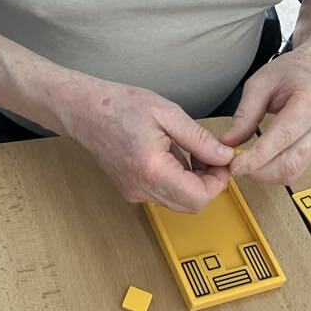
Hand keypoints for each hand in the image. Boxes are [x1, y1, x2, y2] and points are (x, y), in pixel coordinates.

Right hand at [58, 76, 234, 211]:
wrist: (84, 110)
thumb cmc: (121, 105)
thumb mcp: (168, 114)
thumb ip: (199, 139)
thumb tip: (225, 157)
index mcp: (152, 170)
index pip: (199, 198)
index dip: (218, 182)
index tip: (222, 159)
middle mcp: (142, 188)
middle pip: (192, 205)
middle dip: (210, 183)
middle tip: (213, 155)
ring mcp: (135, 192)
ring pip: (180, 202)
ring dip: (195, 183)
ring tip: (194, 152)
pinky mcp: (132, 190)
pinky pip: (165, 194)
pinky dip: (180, 181)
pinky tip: (177, 156)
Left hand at [220, 51, 310, 184]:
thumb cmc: (290, 72)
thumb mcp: (260, 84)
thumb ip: (245, 114)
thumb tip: (229, 142)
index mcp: (310, 103)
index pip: (282, 138)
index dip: (257, 157)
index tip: (235, 165)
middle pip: (290, 163)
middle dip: (259, 171)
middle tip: (236, 166)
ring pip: (294, 172)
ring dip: (266, 175)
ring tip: (247, 164)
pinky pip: (296, 169)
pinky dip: (275, 172)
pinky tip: (261, 163)